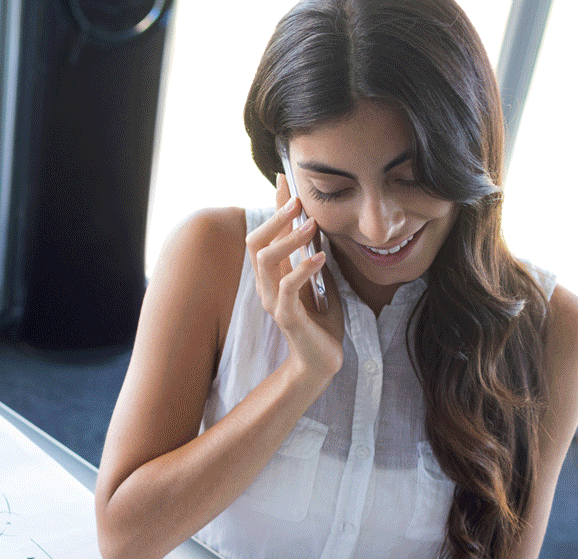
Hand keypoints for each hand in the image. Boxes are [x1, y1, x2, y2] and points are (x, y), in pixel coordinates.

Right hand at [246, 176, 345, 381]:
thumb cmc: (322, 324)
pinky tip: (321, 258)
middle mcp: (267, 286)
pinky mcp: (286, 317)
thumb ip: (315, 258)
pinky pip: (287, 288)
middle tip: (299, 202)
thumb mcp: (322, 282)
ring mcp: (274, 301)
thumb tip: (320, 227)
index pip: (268, 235)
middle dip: (275, 218)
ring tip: (313, 227)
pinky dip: (303, 269)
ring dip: (288, 240)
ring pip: (265, 260)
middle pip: (255, 243)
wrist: (322, 362)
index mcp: (274, 276)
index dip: (275, 207)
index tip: (284, 179)